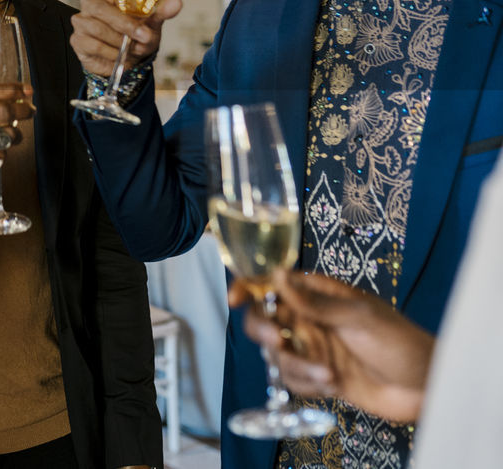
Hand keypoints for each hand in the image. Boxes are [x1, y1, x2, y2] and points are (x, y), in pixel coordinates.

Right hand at [69, 0, 181, 77]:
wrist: (128, 60)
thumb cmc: (137, 34)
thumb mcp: (152, 22)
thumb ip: (161, 12)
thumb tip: (176, 3)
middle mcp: (92, 2)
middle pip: (99, 6)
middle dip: (124, 23)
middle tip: (144, 35)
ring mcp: (82, 20)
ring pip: (97, 27)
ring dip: (120, 41)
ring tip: (134, 49)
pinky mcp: (78, 40)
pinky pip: (94, 45)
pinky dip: (112, 53)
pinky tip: (121, 57)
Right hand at [232, 270, 433, 422]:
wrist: (426, 388)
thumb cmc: (400, 342)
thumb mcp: (358, 317)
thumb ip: (315, 301)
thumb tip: (278, 275)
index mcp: (318, 294)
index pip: (273, 284)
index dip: (249, 287)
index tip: (236, 299)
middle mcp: (310, 319)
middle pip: (264, 319)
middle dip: (265, 332)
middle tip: (278, 341)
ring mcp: (313, 349)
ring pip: (277, 354)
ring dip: (296, 367)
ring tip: (327, 374)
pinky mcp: (319, 376)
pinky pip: (292, 380)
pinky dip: (306, 384)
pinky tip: (332, 385)